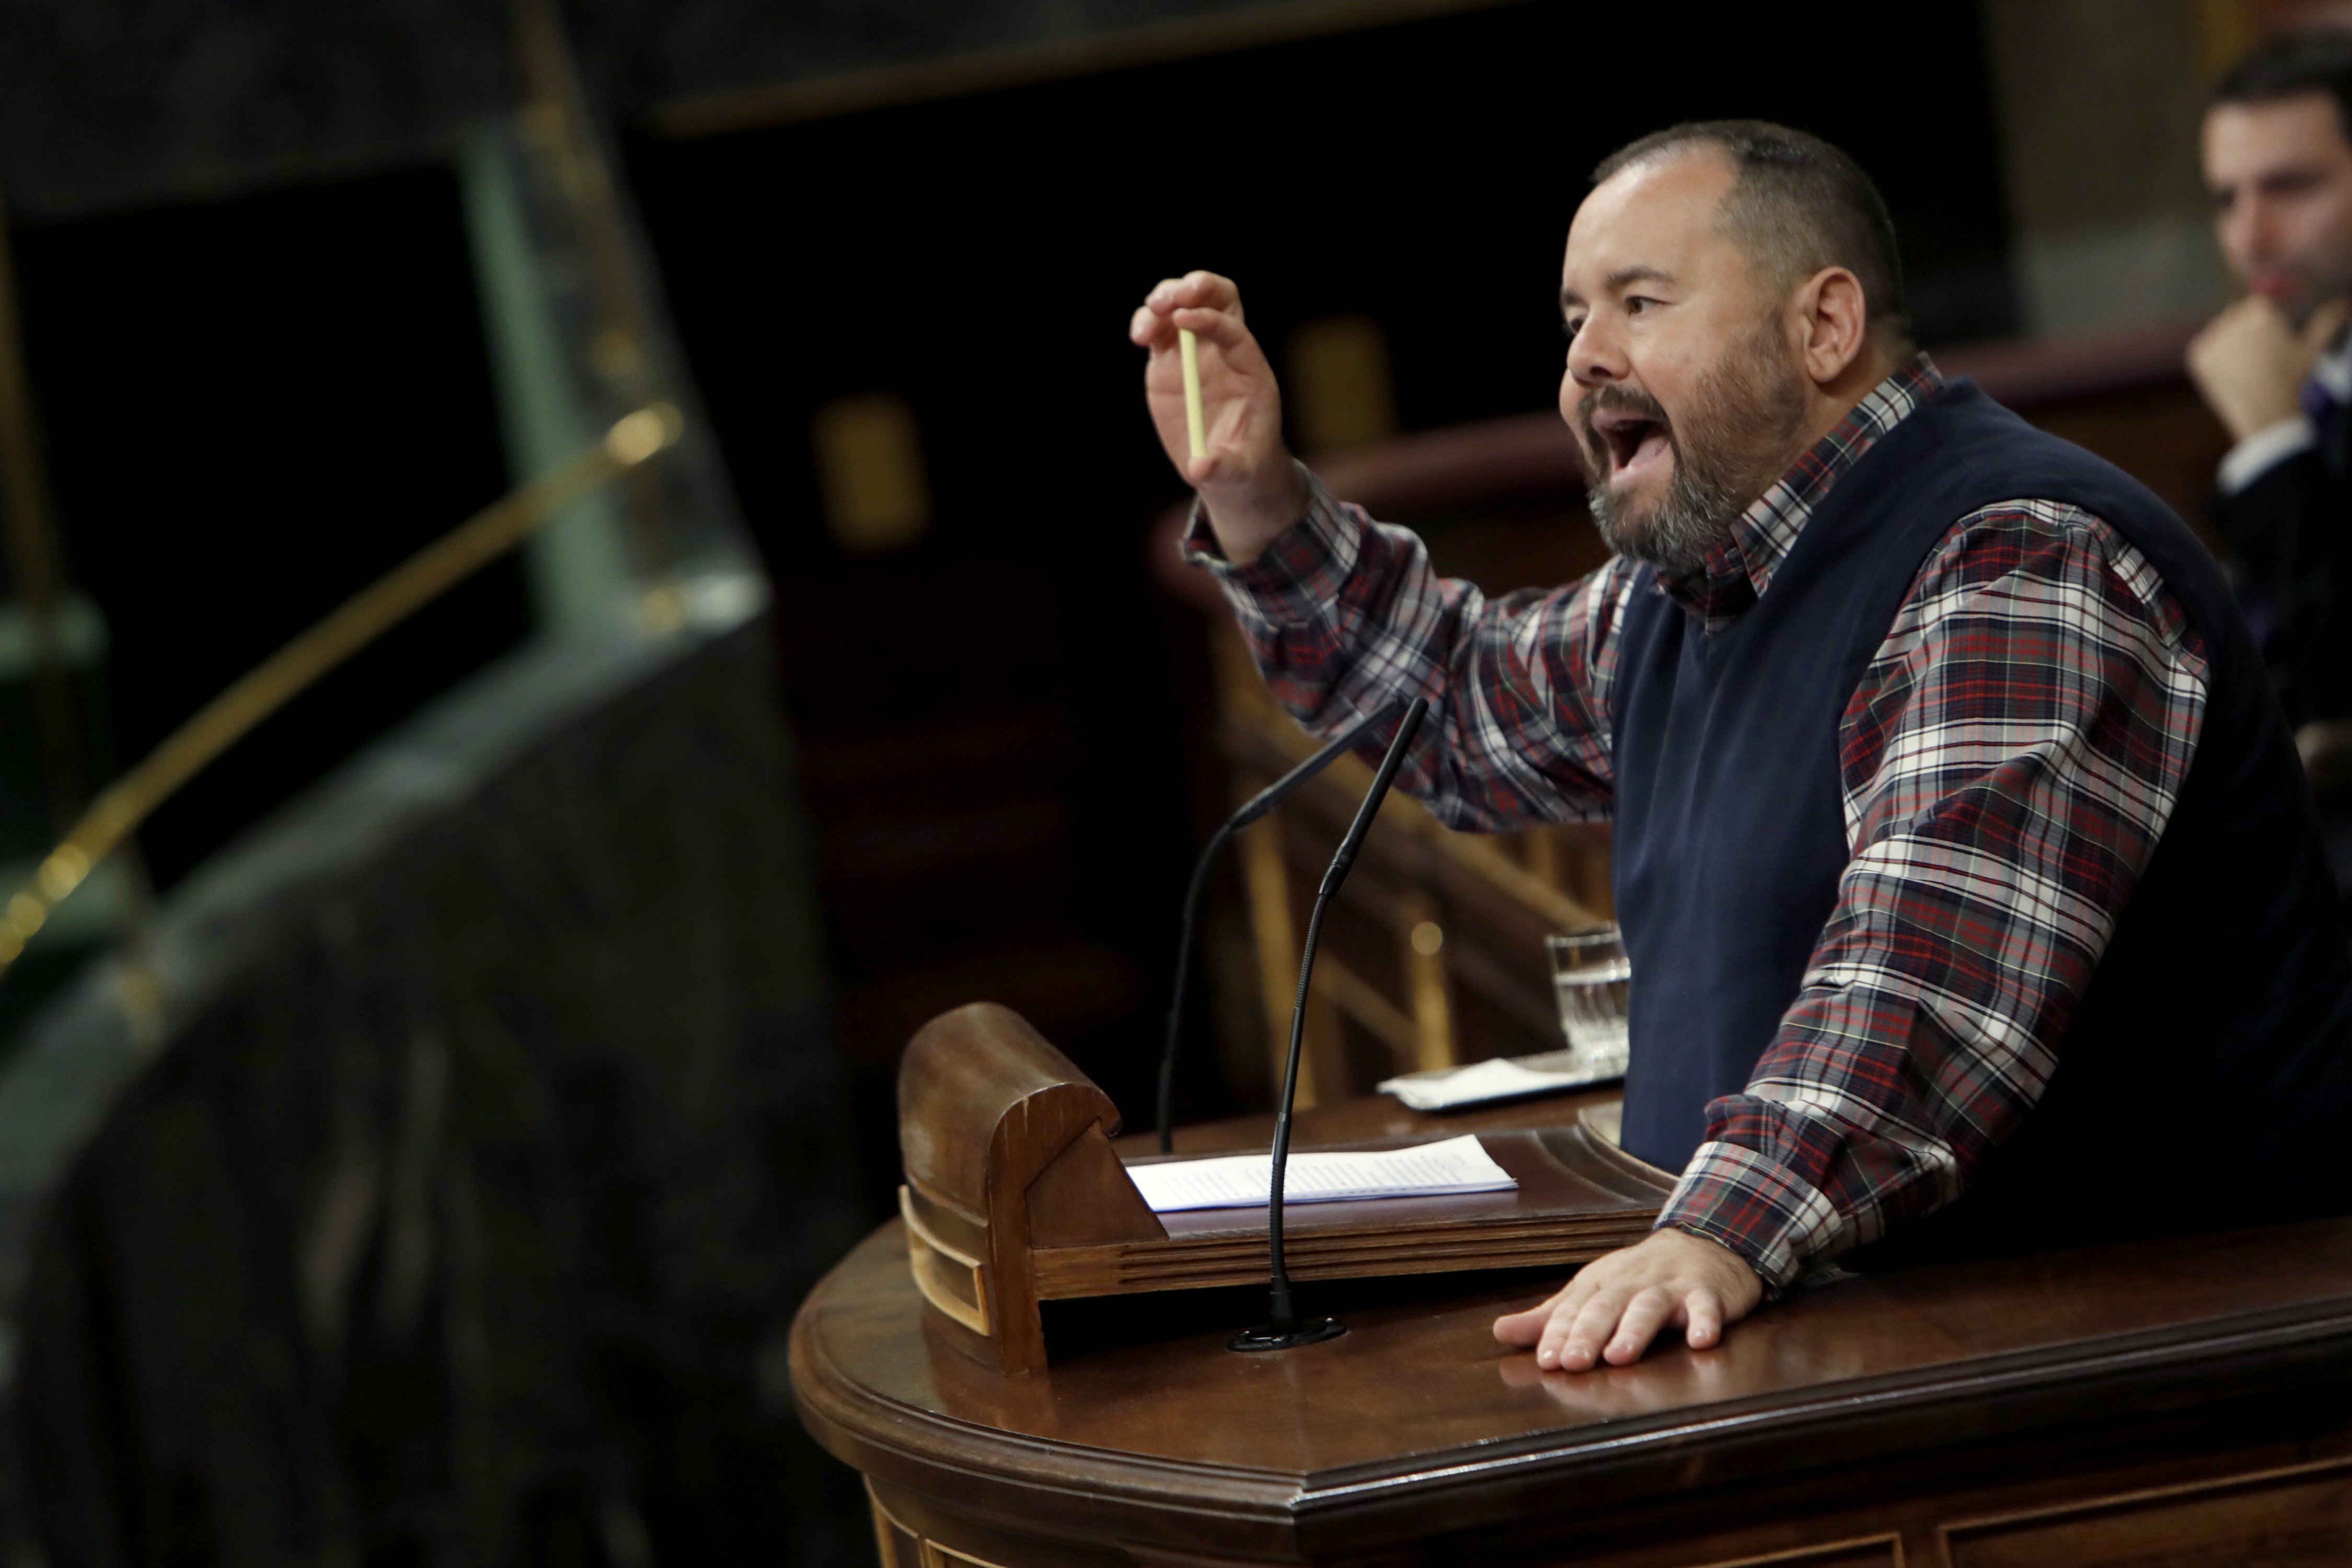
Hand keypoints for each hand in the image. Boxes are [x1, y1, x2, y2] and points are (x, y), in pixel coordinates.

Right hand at [1130, 270, 1307, 563]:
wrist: (1229, 469)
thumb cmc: (1243, 467)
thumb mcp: (1239, 472)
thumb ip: (1223, 467)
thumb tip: (1200, 467)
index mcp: (1249, 369)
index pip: (1233, 330)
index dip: (1210, 320)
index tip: (1183, 319)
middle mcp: (1223, 352)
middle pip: (1218, 298)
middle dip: (1197, 288)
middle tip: (1172, 297)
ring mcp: (1194, 353)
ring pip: (1182, 306)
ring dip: (1165, 299)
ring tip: (1149, 318)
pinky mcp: (1168, 362)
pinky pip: (1158, 329)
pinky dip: (1146, 322)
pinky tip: (1139, 335)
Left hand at [1492, 1228, 1763, 1370]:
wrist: (1702, 1245)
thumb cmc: (1638, 1279)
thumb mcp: (1592, 1293)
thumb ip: (1550, 1317)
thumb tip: (1500, 1332)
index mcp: (1599, 1286)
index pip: (1573, 1310)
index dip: (1559, 1334)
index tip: (1546, 1360)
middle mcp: (1630, 1284)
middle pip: (1606, 1307)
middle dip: (1588, 1334)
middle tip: (1573, 1362)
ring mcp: (1670, 1287)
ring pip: (1650, 1307)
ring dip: (1634, 1330)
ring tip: (1620, 1354)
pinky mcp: (1707, 1293)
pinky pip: (1706, 1306)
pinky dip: (1704, 1321)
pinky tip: (1700, 1340)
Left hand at [2187, 295, 2349, 440]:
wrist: (2265, 413)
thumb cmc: (2292, 381)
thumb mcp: (2312, 349)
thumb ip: (2326, 322)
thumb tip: (2344, 305)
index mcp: (2262, 314)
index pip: (2256, 303)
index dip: (2262, 320)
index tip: (2268, 339)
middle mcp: (2234, 321)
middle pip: (2235, 313)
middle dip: (2244, 328)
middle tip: (2256, 355)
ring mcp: (2213, 339)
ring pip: (2218, 328)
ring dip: (2226, 339)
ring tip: (2244, 364)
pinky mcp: (2197, 356)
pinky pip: (2202, 345)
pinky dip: (2211, 355)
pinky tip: (2227, 370)